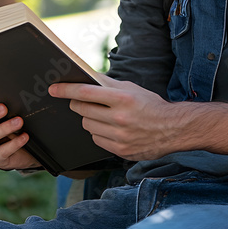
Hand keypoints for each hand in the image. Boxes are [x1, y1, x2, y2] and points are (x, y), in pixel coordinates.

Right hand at [0, 87, 41, 170]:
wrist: (25, 149)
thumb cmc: (12, 123)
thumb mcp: (7, 109)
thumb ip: (3, 97)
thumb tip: (12, 81)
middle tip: (3, 108)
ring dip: (4, 128)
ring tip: (19, 122)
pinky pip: (2, 152)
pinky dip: (14, 144)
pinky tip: (24, 136)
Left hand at [49, 76, 187, 159]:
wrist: (174, 129)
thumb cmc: (151, 105)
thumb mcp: (131, 88)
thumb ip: (107, 84)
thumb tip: (84, 77)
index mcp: (122, 99)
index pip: (85, 93)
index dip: (65, 90)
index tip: (53, 89)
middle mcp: (120, 118)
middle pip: (82, 111)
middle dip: (78, 104)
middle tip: (80, 101)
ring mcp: (120, 137)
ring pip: (88, 126)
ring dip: (89, 119)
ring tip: (102, 115)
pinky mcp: (121, 151)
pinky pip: (97, 140)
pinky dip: (98, 133)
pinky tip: (109, 128)